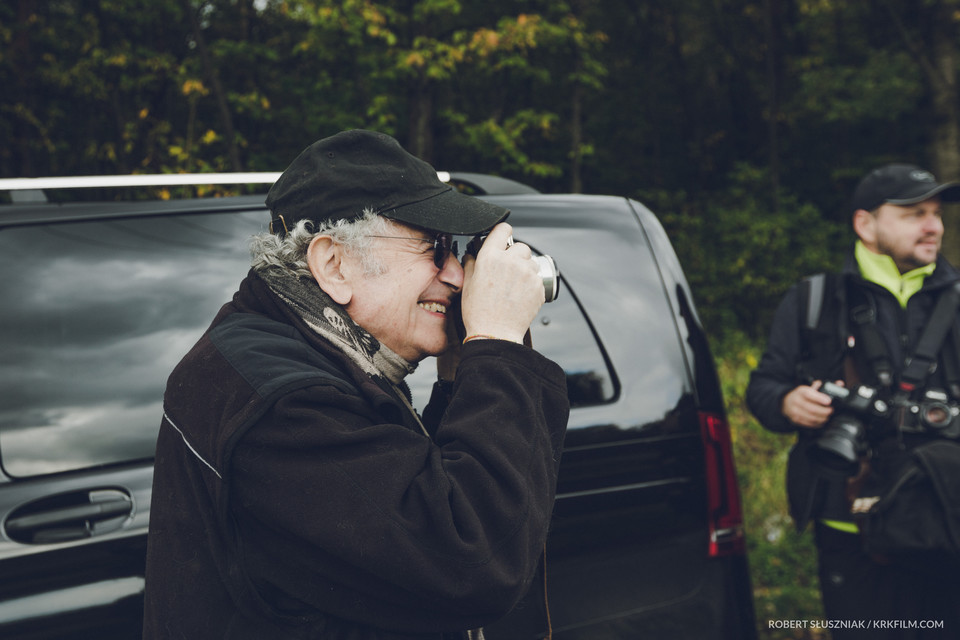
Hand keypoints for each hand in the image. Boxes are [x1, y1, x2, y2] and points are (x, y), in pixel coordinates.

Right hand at [460, 223, 543, 343]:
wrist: (495, 333)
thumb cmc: (479, 313)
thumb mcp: (467, 285)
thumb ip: (471, 264)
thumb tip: (472, 255)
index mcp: (490, 257)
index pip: (502, 229)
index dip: (502, 233)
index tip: (502, 238)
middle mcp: (511, 261)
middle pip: (520, 246)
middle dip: (515, 255)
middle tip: (507, 270)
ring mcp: (527, 274)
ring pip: (531, 262)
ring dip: (525, 269)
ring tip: (514, 286)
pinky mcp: (539, 286)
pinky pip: (537, 278)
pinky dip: (531, 284)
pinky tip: (520, 296)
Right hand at [781, 380, 838, 427]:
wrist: (786, 402)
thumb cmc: (802, 395)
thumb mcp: (811, 387)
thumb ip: (825, 386)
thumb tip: (840, 384)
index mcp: (801, 391)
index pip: (809, 394)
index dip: (820, 398)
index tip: (829, 401)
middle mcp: (796, 401)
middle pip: (812, 408)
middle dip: (824, 411)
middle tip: (831, 410)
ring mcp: (795, 411)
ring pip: (811, 417)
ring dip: (822, 418)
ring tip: (827, 416)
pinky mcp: (795, 419)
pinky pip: (808, 423)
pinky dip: (817, 423)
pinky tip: (821, 421)